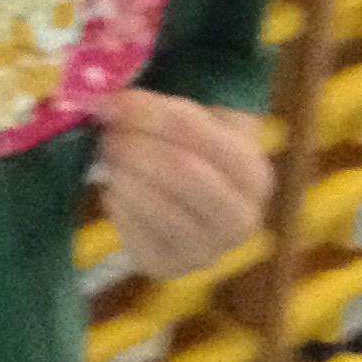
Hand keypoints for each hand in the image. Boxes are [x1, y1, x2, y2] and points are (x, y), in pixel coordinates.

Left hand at [94, 90, 274, 281]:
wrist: (198, 203)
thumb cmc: (197, 150)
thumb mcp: (204, 119)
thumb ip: (169, 104)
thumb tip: (113, 93)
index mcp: (254, 174)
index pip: (197, 132)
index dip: (150, 113)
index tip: (117, 100)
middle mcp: (240, 220)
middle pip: (178, 171)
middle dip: (135, 144)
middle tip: (107, 128)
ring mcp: (205, 251)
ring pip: (152, 204)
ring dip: (121, 172)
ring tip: (109, 154)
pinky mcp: (168, 267)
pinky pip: (131, 232)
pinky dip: (117, 203)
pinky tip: (118, 188)